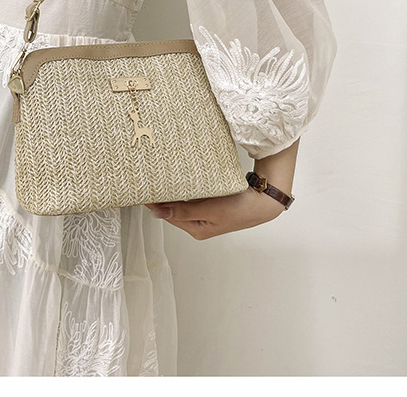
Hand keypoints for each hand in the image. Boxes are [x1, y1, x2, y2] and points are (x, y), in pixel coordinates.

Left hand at [144, 187, 284, 240]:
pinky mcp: (212, 203)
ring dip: (173, 191)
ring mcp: (205, 213)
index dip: (155, 203)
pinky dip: (185, 188)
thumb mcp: (210, 210)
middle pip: (173, 208)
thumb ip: (184, 210)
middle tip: (148, 180)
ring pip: (182, 201)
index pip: (168, 215)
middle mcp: (199, 222)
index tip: (143, 190)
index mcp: (197, 229)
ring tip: (160, 178)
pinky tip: (180, 179)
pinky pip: (193, 195)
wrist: (264, 201)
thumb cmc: (241, 209)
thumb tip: (158, 213)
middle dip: (162, 196)